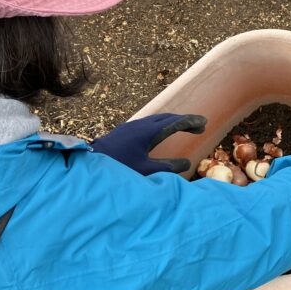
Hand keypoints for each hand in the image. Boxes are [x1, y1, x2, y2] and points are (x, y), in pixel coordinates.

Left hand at [90, 113, 206, 174]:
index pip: (175, 122)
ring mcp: (130, 127)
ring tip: (182, 127)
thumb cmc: (118, 169)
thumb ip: (168, 168)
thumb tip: (186, 163)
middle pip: (167, 118)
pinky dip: (160, 125)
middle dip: (184, 120)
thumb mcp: (146, 171)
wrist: (87, 165)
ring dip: (172, 122)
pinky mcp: (123, 132)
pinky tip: (158, 133)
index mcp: (148, 132)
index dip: (191, 122)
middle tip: (199, 126)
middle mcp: (140, 125)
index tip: (204, 123)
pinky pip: (147, 123)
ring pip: (156, 119)